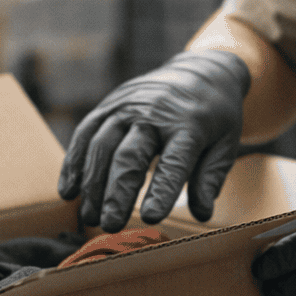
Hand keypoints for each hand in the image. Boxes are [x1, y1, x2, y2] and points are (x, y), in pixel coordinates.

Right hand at [58, 50, 250, 231]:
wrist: (199, 71)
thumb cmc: (214, 117)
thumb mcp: (225, 145)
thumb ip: (210, 179)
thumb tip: (202, 214)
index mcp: (189, 124)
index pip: (174, 162)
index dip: (162, 190)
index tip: (150, 217)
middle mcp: (154, 112)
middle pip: (129, 155)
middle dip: (116, 192)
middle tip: (110, 225)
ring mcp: (127, 106)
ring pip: (101, 146)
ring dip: (92, 184)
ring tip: (90, 217)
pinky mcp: (108, 105)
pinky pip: (85, 133)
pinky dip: (74, 163)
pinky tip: (69, 191)